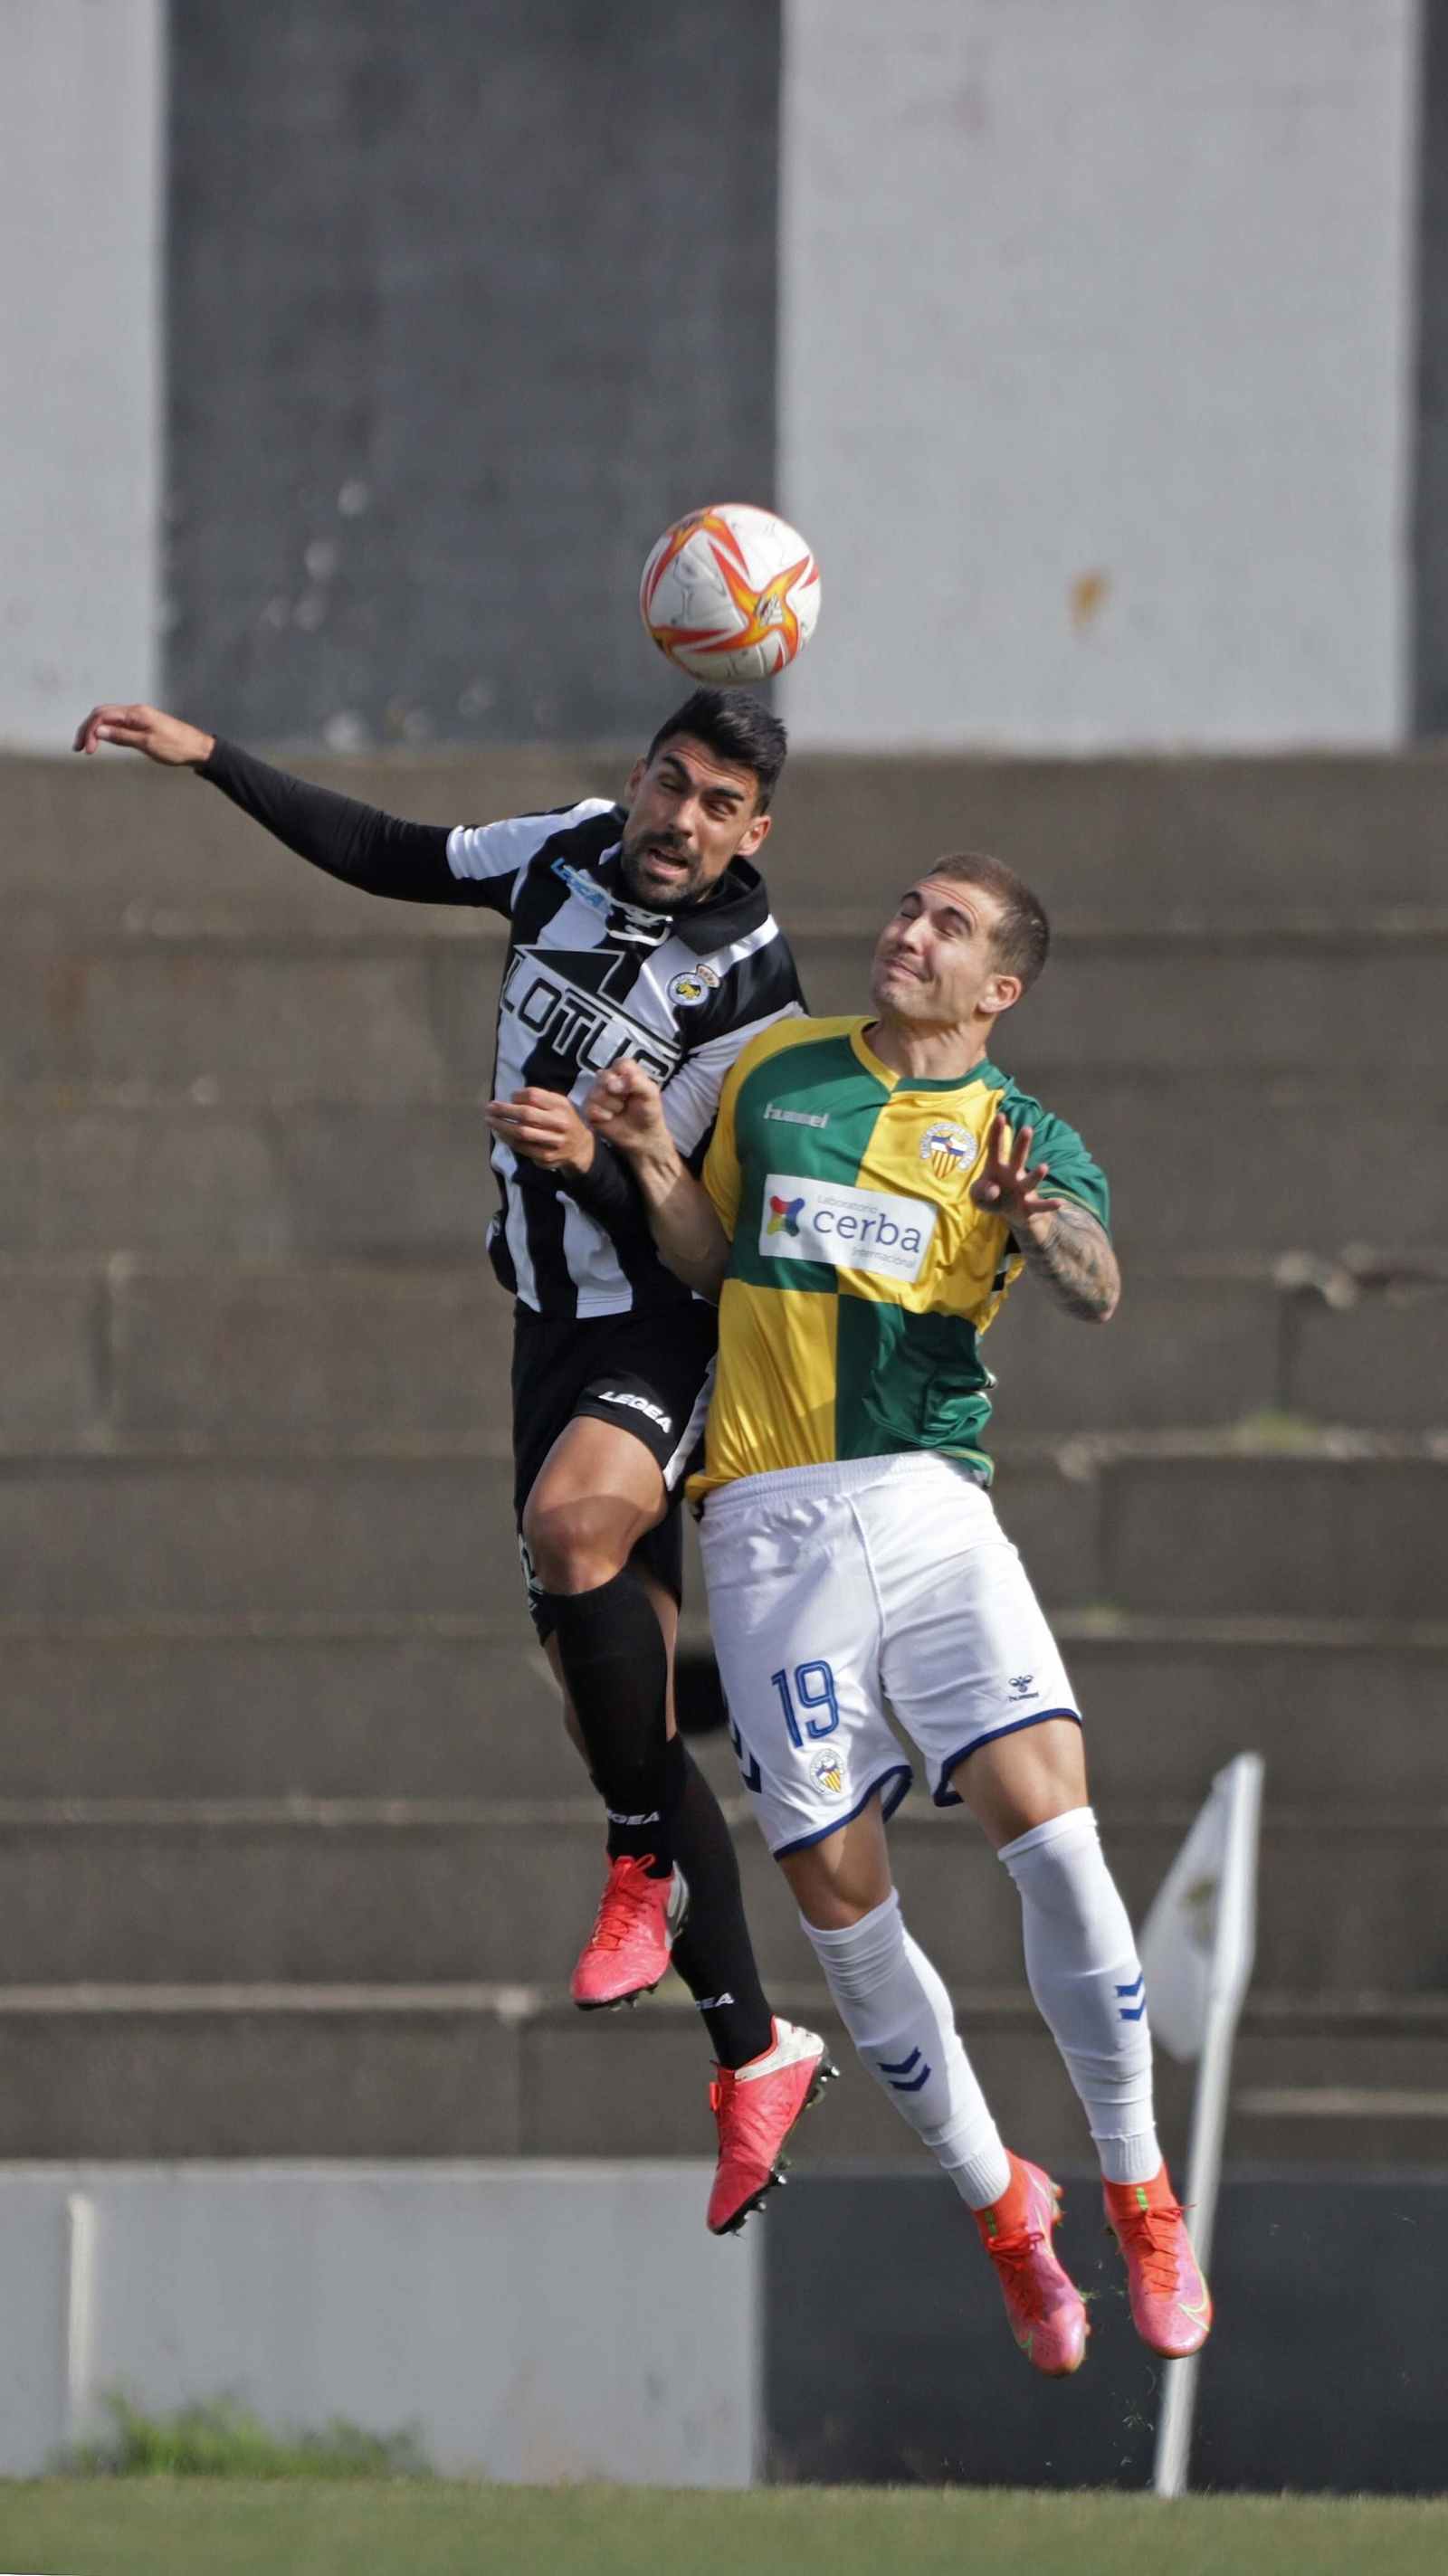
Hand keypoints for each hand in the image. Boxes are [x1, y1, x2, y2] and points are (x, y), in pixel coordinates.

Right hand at [73, 703, 214, 765]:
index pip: (103, 716)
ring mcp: (138, 717)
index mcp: (136, 713)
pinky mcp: (142, 725)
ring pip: (109, 718)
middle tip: (79, 749)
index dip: (90, 731)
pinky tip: (102, 742)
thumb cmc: (176, 747)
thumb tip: (99, 732)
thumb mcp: (148, 744)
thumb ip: (123, 737)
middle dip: (87, 729)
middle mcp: (135, 712)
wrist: (198, 748)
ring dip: (95, 731)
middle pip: (102, 714)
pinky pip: (118, 724)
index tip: (87, 750)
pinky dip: (107, 732)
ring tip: (86, 747)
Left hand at [485, 1086, 595, 1173]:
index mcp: (561, 1106)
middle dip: (504, 1111)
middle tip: (489, 1108)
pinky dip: (508, 1140)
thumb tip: (512, 1099)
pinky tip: (500, 1134)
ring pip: (522, 1133)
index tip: (508, 1097)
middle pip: (526, 1114)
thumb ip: (539, 1099)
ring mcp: (553, 1142)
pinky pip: (522, 1148)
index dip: (517, 1096)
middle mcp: (559, 1123)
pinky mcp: (546, 1157)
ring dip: (502, 1126)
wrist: (581, 1147)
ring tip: (490, 1120)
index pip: (534, 1096)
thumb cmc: (563, 1120)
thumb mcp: (559, 1104)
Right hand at [585, 1060, 672, 1159]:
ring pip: (597, 1093)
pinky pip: (590, 1108)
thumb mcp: (651, 1093)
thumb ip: (636, 1081)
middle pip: (605, 1077)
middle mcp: (607, 1078)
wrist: (643, 1135)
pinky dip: (604, 1115)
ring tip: (620, 1110)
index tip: (633, 1090)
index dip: (626, 1078)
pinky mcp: (588, 1108)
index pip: (620, 1064)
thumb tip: (611, 1084)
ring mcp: (595, 1092)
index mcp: (624, 1070)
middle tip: (627, 1101)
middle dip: (619, 1094)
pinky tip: (610, 1118)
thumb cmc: (648, 1111)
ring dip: (613, 1106)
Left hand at [969, 1114, 1062, 1241]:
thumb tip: (993, 1189)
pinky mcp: (1029, 1206)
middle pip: (1017, 1158)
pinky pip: (1039, 1205)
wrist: (1008, 1213)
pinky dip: (1049, 1204)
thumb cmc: (990, 1197)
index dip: (996, 1132)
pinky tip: (1059, 1202)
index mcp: (996, 1167)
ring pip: (1030, 1181)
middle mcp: (1012, 1174)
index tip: (1000, 1115)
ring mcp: (1022, 1189)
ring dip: (1036, 1174)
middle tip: (1027, 1129)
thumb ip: (980, 1191)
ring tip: (1043, 1167)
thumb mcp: (977, 1196)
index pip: (995, 1147)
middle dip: (1022, 1144)